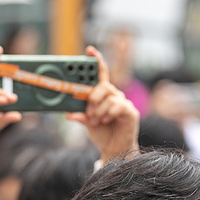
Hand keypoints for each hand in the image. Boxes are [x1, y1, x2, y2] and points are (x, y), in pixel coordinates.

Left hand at [66, 46, 138, 163]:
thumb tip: (69, 114)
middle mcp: (114, 95)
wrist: (114, 149)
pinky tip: (105, 120)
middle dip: (93, 96)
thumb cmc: (102, 133)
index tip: (89, 50)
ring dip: (98, 111)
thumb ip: (80, 115)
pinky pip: (117, 106)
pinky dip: (108, 114)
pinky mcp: (130, 112)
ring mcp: (123, 103)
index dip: (96, 61)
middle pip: (104, 85)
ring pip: (109, 98)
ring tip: (95, 121)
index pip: (101, 74)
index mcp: (103, 94)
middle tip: (88, 110)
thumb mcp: (87, 122)